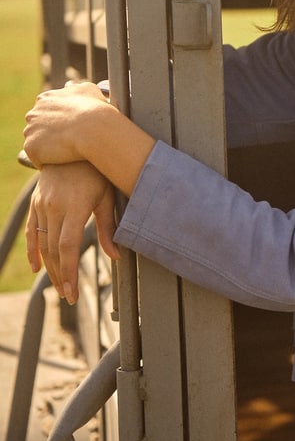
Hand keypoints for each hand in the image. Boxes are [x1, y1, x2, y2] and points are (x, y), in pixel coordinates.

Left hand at [23, 81, 109, 168]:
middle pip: (38, 126)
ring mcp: (30, 131)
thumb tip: (72, 86)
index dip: (59, 120)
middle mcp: (33, 113)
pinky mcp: (31, 148)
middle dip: (50, 133)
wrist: (94, 128)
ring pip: (37, 142)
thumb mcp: (89, 90)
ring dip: (48, 148)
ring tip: (67, 153)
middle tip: (69, 141)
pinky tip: (62, 163)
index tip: (71, 128)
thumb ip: (77, 87)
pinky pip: (37, 158)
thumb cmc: (96, 109)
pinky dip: (48, 161)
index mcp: (45, 98)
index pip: (46, 111)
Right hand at [26, 160, 119, 304]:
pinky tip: (37, 267)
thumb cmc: (98, 171)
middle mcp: (54, 207)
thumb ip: (109, 228)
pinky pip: (31, 230)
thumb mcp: (107, 196)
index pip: (68, 247)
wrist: (75, 143)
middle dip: (61, 276)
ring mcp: (42, 205)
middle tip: (68, 297)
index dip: (69, 272)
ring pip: (42, 244)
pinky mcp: (36, 203)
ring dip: (50, 268)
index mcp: (75, 206)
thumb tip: (116, 257)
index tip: (72, 293)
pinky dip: (33, 250)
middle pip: (54, 250)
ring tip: (59, 286)